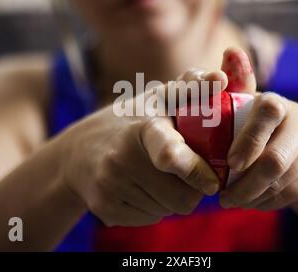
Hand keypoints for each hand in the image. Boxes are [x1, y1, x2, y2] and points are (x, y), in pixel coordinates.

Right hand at [54, 69, 223, 226]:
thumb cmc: (132, 120)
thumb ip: (190, 87)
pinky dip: (154, 207)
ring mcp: (110, 185)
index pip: (170, 154)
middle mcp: (122, 158)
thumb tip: (220, 79)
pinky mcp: (104, 207)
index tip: (211, 184)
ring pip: (168, 210)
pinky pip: (150, 218)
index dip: (194, 171)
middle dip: (192, 188)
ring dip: (173, 197)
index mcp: (143, 128)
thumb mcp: (157, 97)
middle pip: (182, 197)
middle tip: (185, 171)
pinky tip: (141, 187)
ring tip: (157, 175)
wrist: (77, 151)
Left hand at [218, 48, 297, 214]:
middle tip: (223, 195)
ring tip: (230, 201)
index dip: (249, 140)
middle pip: (275, 159)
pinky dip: (265, 203)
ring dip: (251, 196)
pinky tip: (250, 202)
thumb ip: (236, 86)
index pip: (269, 113)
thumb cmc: (262, 126)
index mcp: (280, 103)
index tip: (230, 162)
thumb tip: (229, 52)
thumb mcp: (248, 107)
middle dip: (246, 181)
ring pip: (282, 182)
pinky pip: (290, 196)